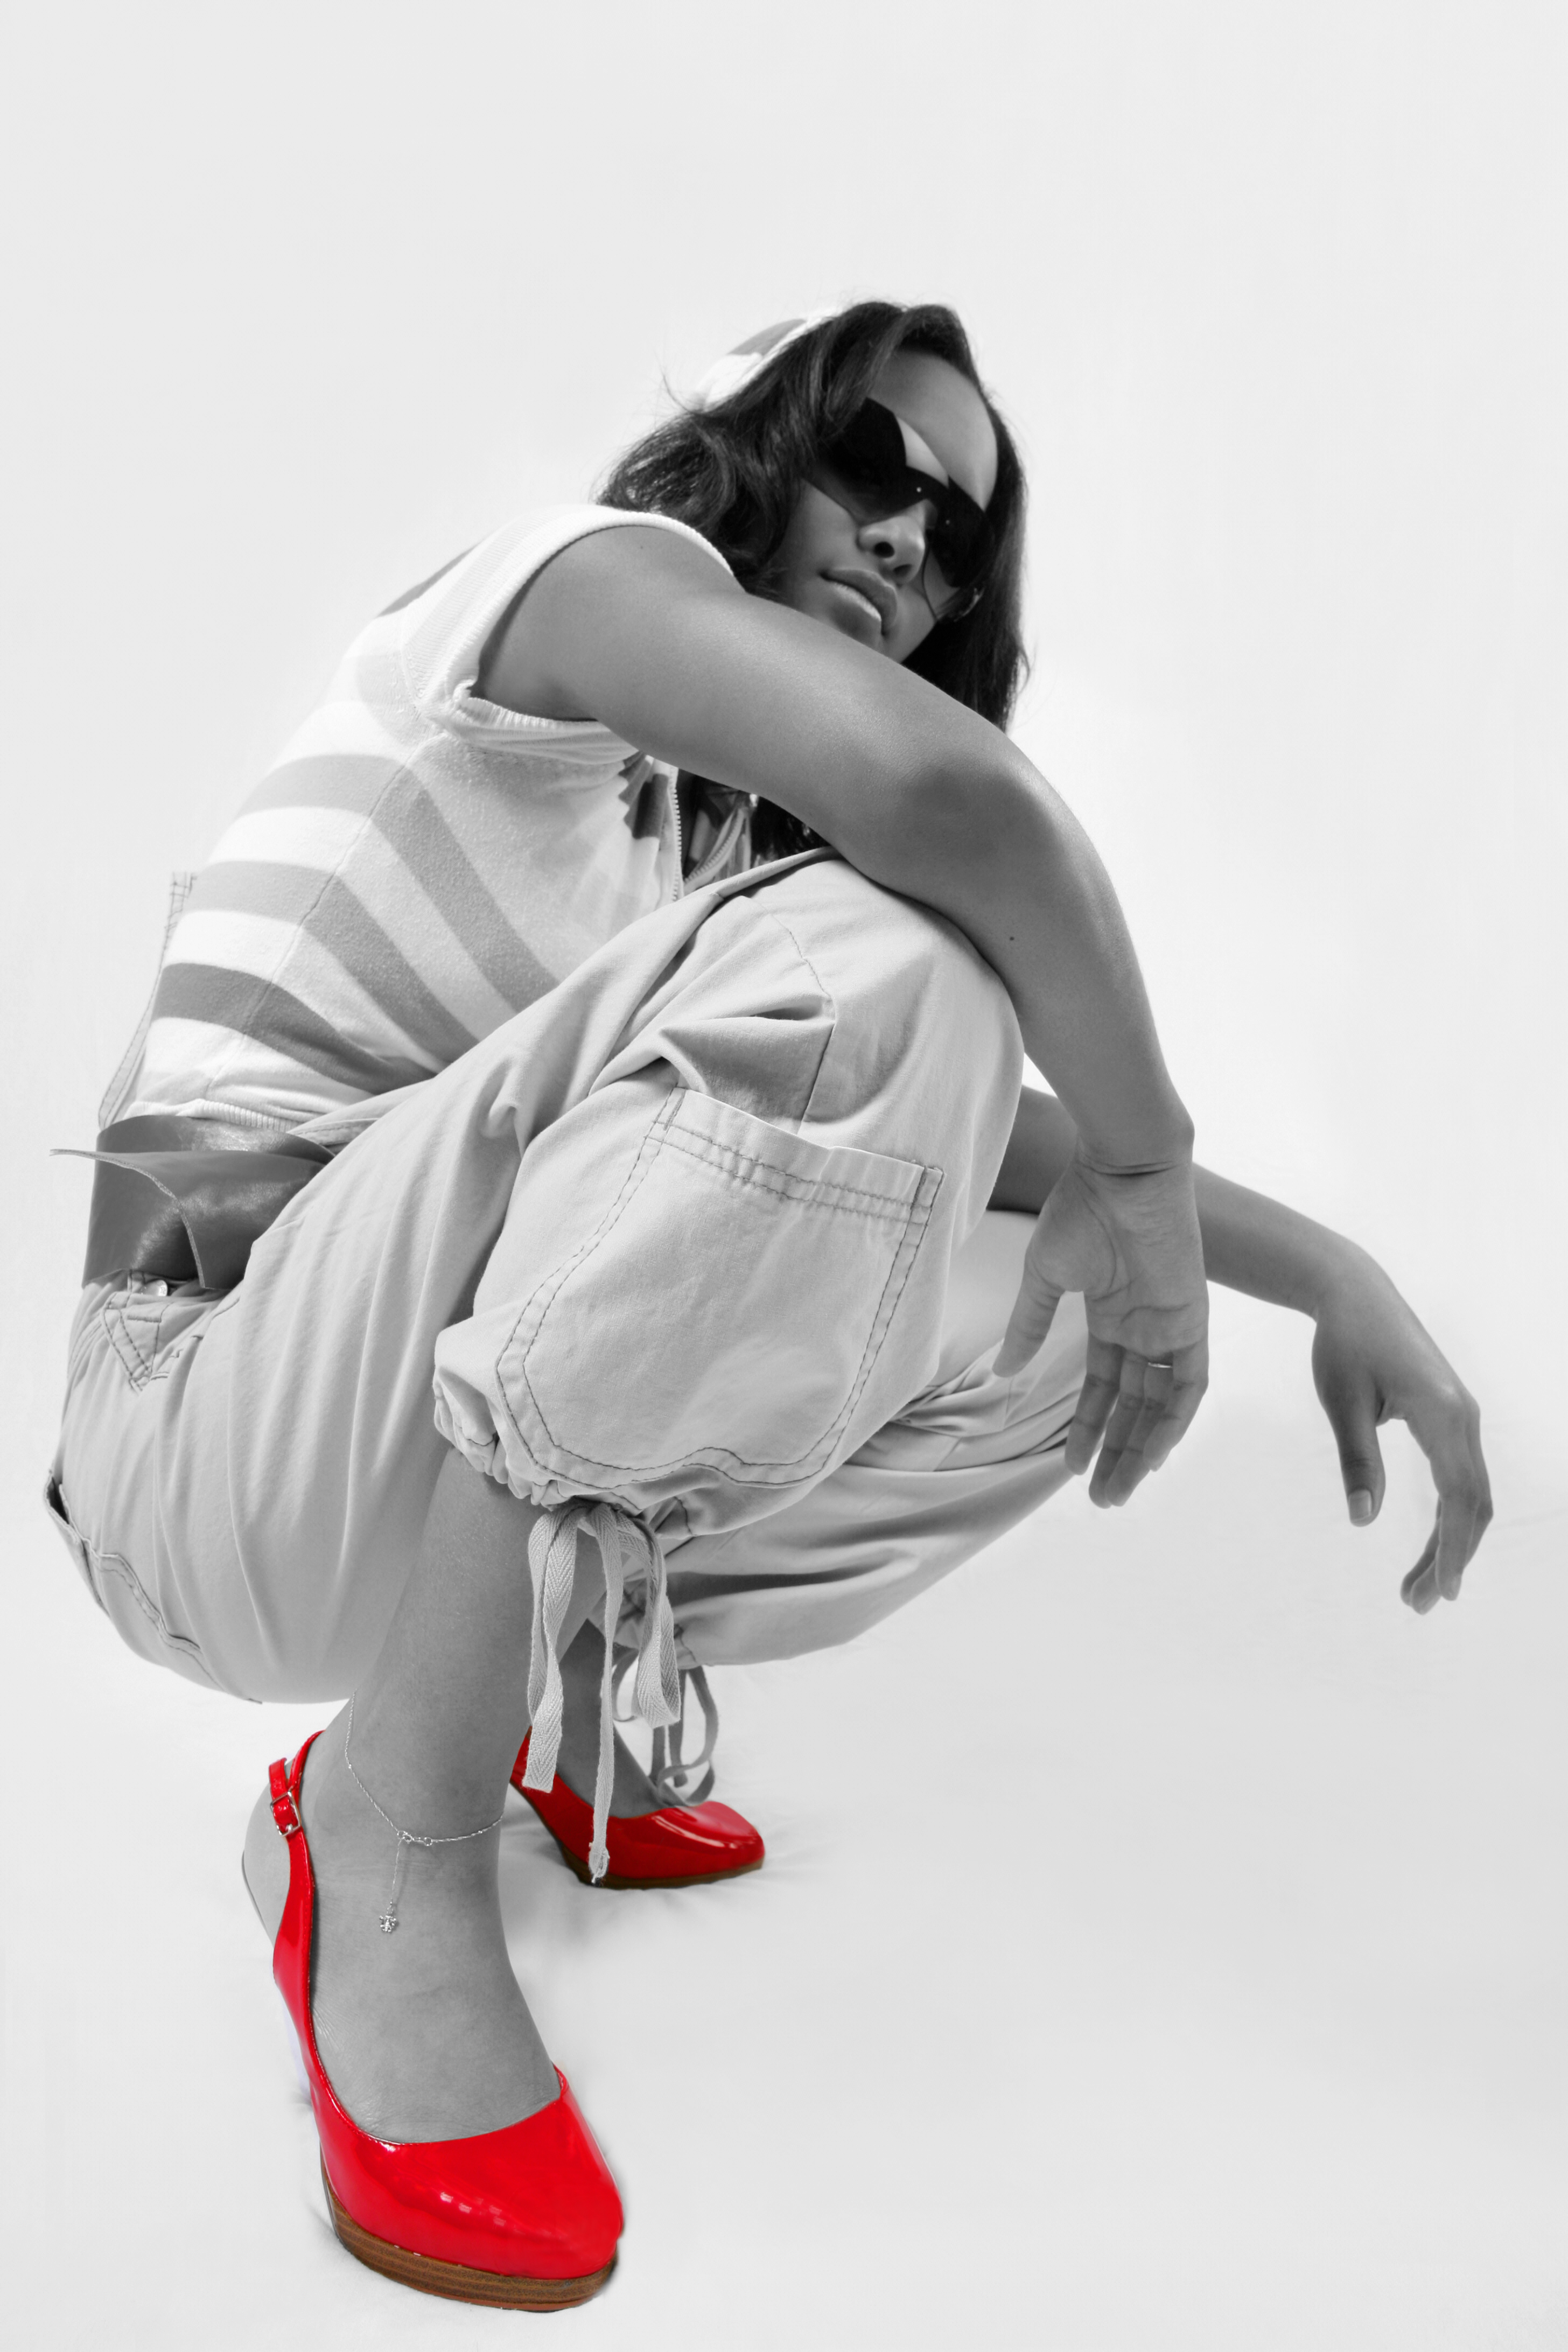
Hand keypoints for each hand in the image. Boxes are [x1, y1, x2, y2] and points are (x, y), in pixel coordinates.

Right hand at [995, 1149, 1208, 1504]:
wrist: (1124, 1170)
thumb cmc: (1081, 1209)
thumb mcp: (1045, 1275)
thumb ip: (1030, 1325)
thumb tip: (1003, 1372)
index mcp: (1112, 1315)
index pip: (1103, 1387)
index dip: (1088, 1426)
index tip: (1070, 1467)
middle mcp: (1145, 1327)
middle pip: (1134, 1406)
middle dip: (1116, 1452)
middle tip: (1102, 1500)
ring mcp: (1170, 1326)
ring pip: (1161, 1405)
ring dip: (1141, 1448)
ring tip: (1120, 1489)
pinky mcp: (1192, 1320)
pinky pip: (1190, 1384)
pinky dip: (1174, 1420)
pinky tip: (1154, 1454)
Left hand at [1310, 1250, 1491, 1608]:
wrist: (1355, 1294)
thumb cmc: (1343, 1345)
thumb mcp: (1342, 1404)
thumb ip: (1357, 1461)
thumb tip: (1363, 1521)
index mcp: (1443, 1413)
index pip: (1459, 1497)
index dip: (1453, 1549)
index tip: (1438, 1592)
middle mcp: (1465, 1416)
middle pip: (1473, 1503)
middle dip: (1450, 1557)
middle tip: (1417, 1604)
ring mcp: (1464, 1416)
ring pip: (1470, 1493)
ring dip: (1450, 1542)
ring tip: (1416, 1587)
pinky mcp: (1453, 1416)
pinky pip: (1461, 1476)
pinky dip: (1449, 1514)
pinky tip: (1432, 1545)